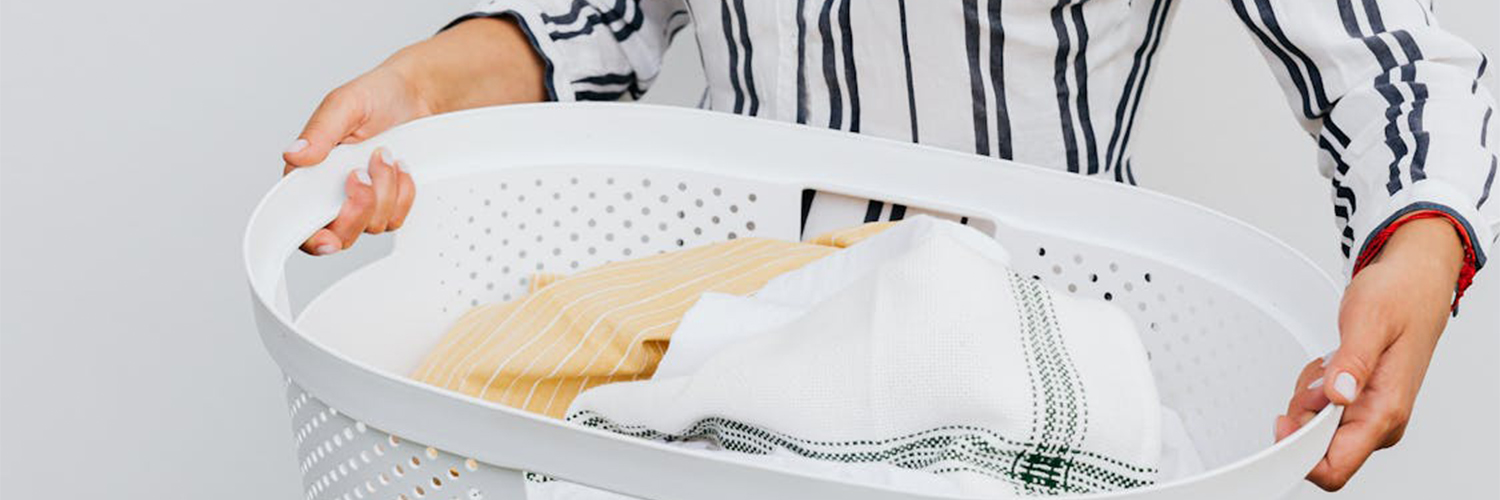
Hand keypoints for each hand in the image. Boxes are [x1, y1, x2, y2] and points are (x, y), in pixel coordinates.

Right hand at [282, 16, 546, 254]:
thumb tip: (293, 156)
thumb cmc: (376, 95)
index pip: (300, 222)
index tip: (329, 240)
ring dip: (385, 190)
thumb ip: (319, 132)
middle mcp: (333, 192)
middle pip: (339, 234)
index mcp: (310, 173)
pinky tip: (402, 168)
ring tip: (385, 155)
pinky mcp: (389, 203)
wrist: (417, 96)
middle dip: (358, 209)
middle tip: (363, 174)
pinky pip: (396, 218)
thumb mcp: (345, 105)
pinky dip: (403, 194)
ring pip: (372, 225)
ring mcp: (363, 200)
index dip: (312, 239)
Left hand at [1274, 217, 1465, 490]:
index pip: (1337, 466)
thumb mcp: (1369, 320)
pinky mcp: (1362, 405)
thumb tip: (1339, 396)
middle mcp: (1381, 421)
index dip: (1300, 455)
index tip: (1283, 424)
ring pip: (1316, 429)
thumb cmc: (1399, 297)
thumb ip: (1353, 361)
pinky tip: (1331, 366)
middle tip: (1317, 373)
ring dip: (1309, 398)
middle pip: (1319, 449)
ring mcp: (1372, 414)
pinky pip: (1321, 412)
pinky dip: (1315, 390)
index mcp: (1386, 410)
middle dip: (1303, 415)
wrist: (1415, 284)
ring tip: (1330, 363)